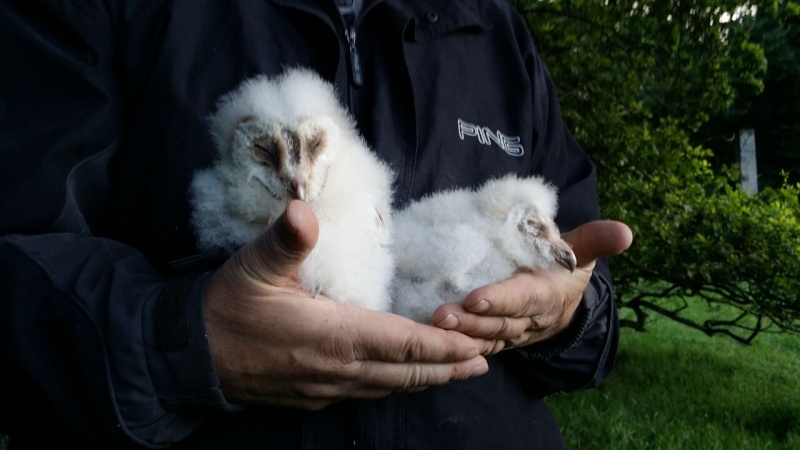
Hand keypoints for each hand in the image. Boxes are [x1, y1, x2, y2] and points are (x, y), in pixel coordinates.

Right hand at [204, 200, 489, 409]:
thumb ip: (284, 241)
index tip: (473, 346)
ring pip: (386, 387)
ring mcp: (325, 387)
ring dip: (423, 380)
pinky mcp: (312, 395)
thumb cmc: (225, 307)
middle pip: (403, 372)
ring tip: (454, 373)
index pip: (399, 342)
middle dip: (445, 368)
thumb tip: (302, 210)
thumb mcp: (252, 266)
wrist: (190, 357)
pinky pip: (364, 394)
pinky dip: (392, 386)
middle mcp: (336, 368)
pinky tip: (399, 380)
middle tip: (482, 361)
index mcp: (331, 335)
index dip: (439, 347)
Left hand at [430, 220, 631, 354]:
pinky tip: (433, 343)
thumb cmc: (564, 267)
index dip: (501, 300)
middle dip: (470, 321)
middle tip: (440, 314)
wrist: (562, 303)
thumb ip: (595, 240)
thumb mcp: (582, 251)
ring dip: (459, 336)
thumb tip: (625, 232)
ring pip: (484, 339)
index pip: (523, 299)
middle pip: (498, 323)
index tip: (475, 297)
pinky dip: (457, 348)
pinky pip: (476, 346)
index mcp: (547, 295)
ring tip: (432, 327)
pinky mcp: (494, 340)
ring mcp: (510, 334)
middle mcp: (528, 319)